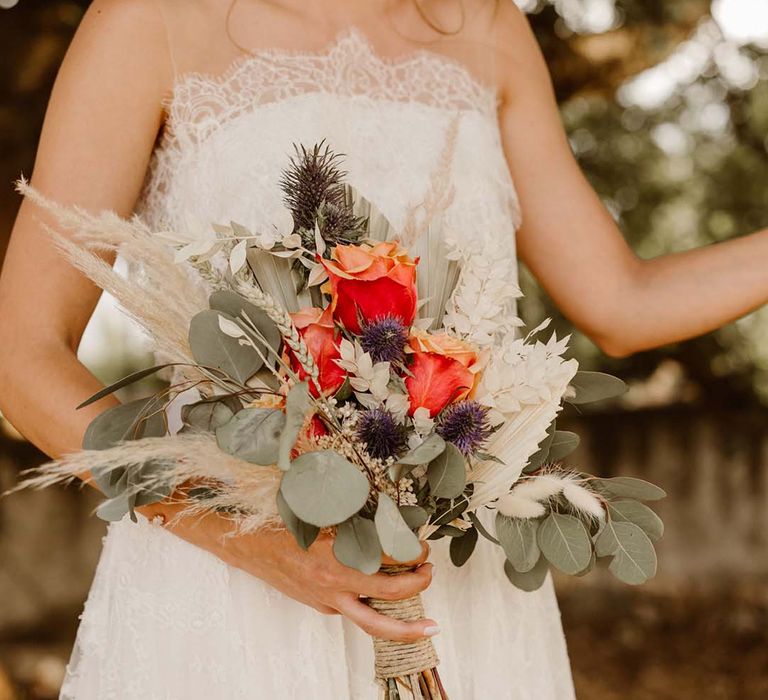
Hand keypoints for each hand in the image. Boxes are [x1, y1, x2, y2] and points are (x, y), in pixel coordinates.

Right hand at [141, 504, 437, 641]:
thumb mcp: (320, 510)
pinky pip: (355, 613)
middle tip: (430, 572)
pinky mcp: (323, 608)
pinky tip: (391, 603)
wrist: (247, 546)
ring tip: (429, 625)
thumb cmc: (283, 521)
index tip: (422, 545)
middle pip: (391, 594)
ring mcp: (328, 600)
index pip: (388, 558)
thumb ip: (353, 516)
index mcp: (336, 554)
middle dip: (419, 585)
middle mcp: (335, 583)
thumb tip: (388, 513)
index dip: (412, 552)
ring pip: (374, 623)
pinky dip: (377, 610)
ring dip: (405, 625)